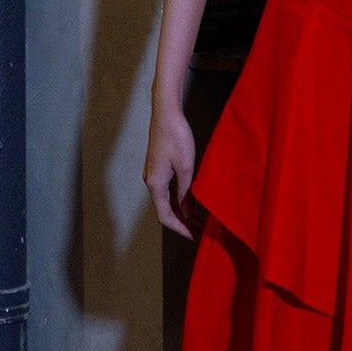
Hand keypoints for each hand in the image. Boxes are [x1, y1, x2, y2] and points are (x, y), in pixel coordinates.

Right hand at [143, 102, 199, 239]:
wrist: (166, 113)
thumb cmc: (176, 137)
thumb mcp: (186, 167)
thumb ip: (185, 192)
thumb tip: (186, 212)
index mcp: (155, 184)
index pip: (165, 216)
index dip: (180, 229)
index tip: (194, 237)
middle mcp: (151, 181)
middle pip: (165, 210)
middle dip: (183, 222)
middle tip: (200, 231)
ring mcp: (154, 174)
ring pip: (167, 200)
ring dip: (182, 211)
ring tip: (199, 219)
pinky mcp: (158, 167)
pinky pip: (168, 190)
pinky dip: (179, 199)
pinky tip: (192, 201)